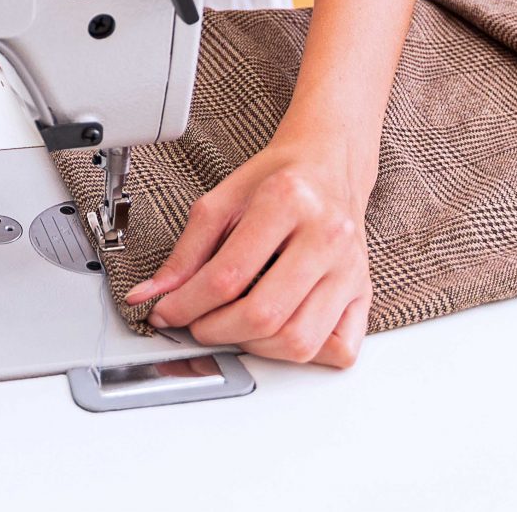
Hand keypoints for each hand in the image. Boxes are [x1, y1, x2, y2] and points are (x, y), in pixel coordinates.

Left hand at [125, 132, 372, 366]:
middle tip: (197, 324)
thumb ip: (186, 251)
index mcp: (288, 201)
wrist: (328, 163)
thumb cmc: (278, 179)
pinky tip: (278, 334)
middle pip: (265, 315)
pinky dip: (303, 354)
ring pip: (300, 341)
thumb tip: (151, 294)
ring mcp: (351, 268)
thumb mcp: (222, 200)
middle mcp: (327, 235)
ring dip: (254, 348)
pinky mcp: (365, 291)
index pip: (229, 275)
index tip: (167, 312)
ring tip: (233, 328)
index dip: (187, 304)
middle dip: (217, 331)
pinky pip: (339, 349)